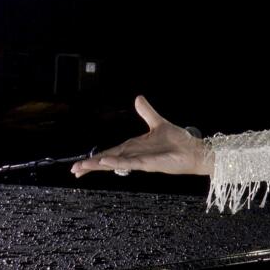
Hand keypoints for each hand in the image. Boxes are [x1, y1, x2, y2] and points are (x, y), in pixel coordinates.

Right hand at [70, 95, 212, 177]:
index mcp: (134, 147)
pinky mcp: (149, 164)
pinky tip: (106, 162)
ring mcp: (141, 160)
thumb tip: (138, 98)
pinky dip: (118, 162)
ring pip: (115, 163)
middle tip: (74, 171)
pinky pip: (130, 163)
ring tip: (82, 168)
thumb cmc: (179, 141)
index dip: (96, 158)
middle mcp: (135, 155)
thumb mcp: (158, 122)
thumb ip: (146, 112)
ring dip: (99, 165)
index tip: (80, 164)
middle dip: (91, 165)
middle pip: (108, 160)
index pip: (111, 152)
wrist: (194, 150)